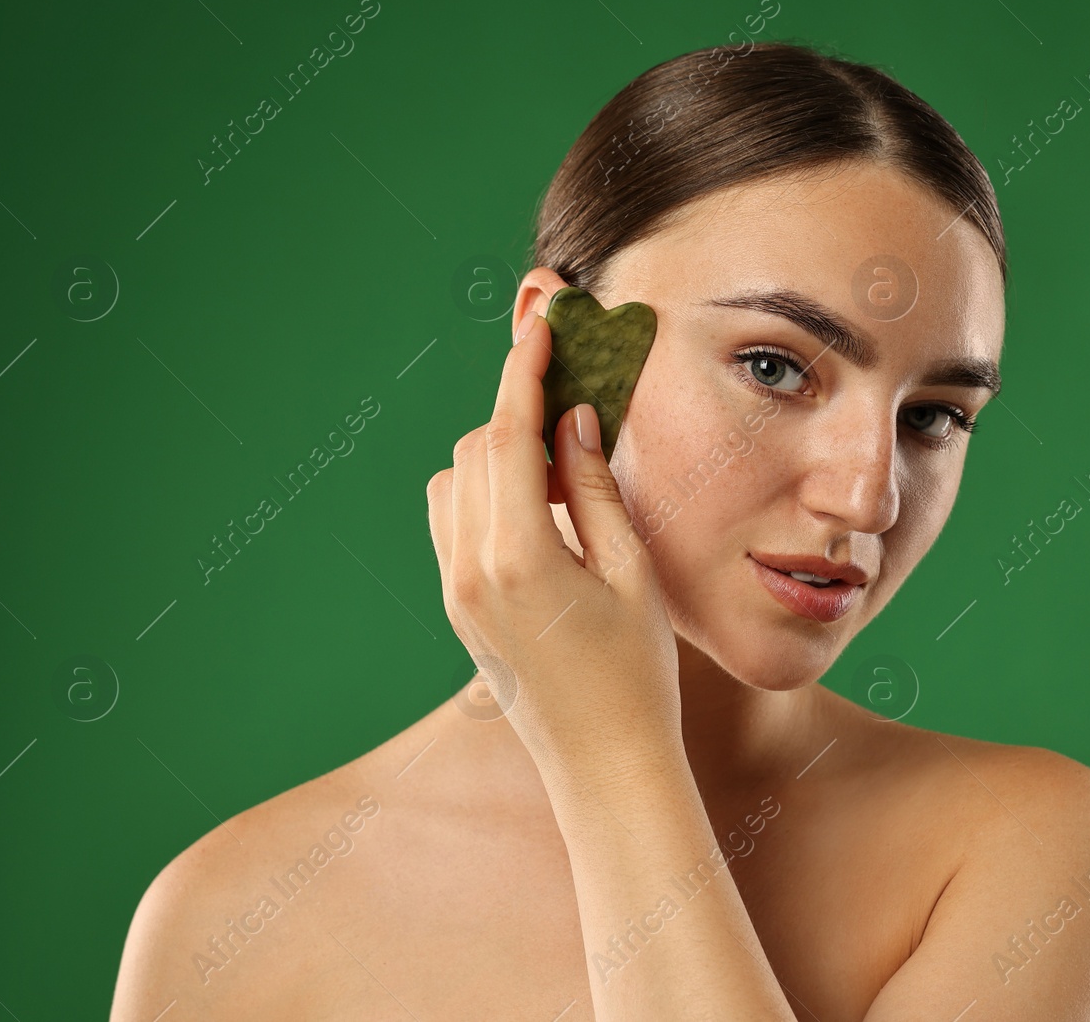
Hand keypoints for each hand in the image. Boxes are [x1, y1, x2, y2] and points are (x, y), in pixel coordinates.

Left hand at [425, 310, 682, 779]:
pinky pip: (452, 520)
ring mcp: (455, 591)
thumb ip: (594, 487)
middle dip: (519, 412)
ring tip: (563, 471)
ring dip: (500, 455)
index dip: (525, 370)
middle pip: (477, 449)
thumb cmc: (637, 673)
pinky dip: (485, 493)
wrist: (604, 766)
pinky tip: (539, 511)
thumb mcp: (630, 571)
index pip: (509, 434)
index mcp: (518, 556)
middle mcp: (469, 569)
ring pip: (455, 480)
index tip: (541, 323)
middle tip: (574, 400)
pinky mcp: (457, 608)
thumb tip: (570, 417)